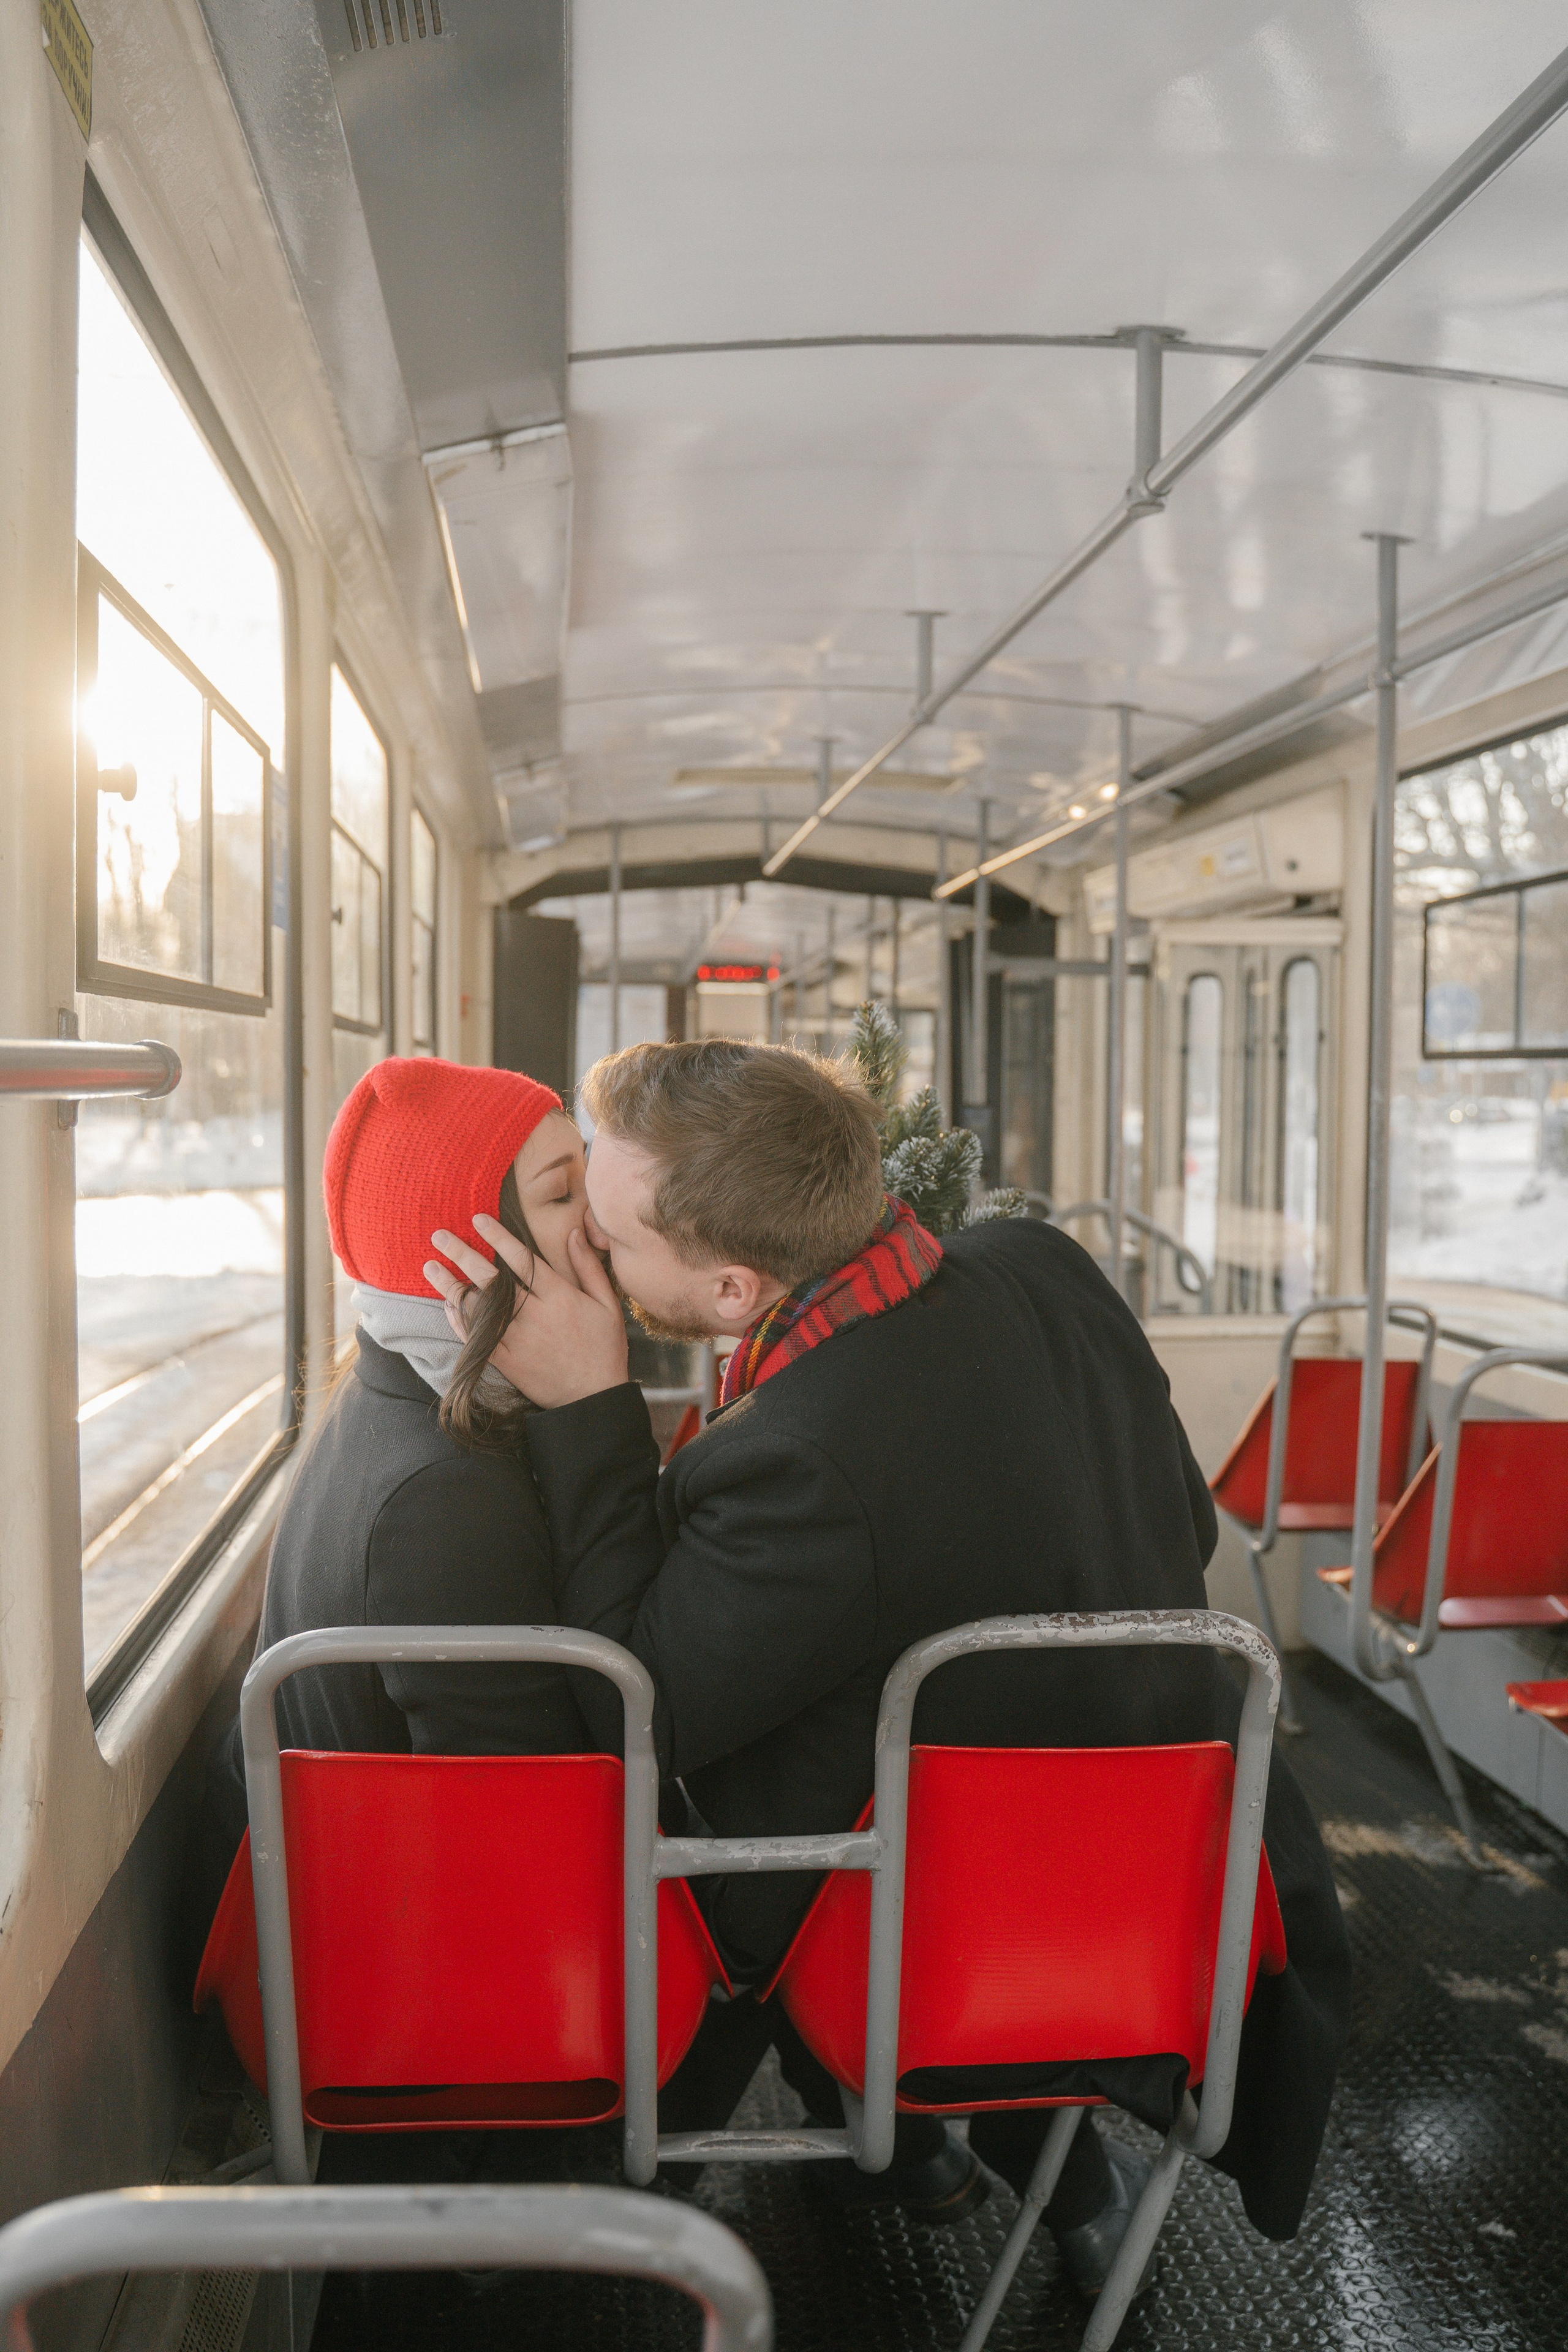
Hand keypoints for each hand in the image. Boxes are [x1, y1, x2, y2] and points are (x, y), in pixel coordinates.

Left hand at [424, 1216, 628, 1407]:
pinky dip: (459, 1321)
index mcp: (560, 1297)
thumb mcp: (608, 1304)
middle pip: (491, 1279)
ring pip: (477, 1308)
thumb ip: (588, 1267)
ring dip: (451, 1286)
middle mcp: (534, 1316)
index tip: (478, 1219)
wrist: (592, 1400)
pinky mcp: (506, 1362)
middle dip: (462, 1254)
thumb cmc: (604, 1349)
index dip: (498, 1236)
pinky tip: (447, 1305)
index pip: (522, 1259)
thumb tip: (574, 1232)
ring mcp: (517, 1340)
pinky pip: (476, 1337)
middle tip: (439, 1236)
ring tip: (430, 1267)